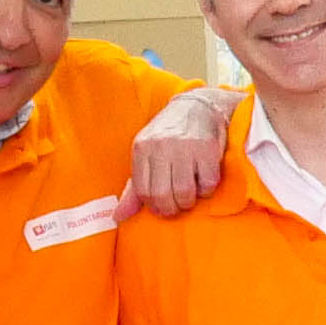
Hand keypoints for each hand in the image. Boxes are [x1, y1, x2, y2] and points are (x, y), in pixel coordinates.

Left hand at [129, 85, 237, 214]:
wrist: (198, 107)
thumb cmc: (169, 137)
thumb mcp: (146, 156)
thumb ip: (134, 188)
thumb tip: (118, 217)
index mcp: (142, 148)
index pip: (143, 191)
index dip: (154, 206)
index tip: (162, 207)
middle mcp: (161, 146)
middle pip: (162, 195)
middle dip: (171, 208)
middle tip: (177, 205)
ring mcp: (185, 147)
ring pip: (184, 193)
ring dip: (188, 201)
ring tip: (190, 195)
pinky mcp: (207, 149)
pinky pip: (207, 184)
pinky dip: (206, 190)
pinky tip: (203, 181)